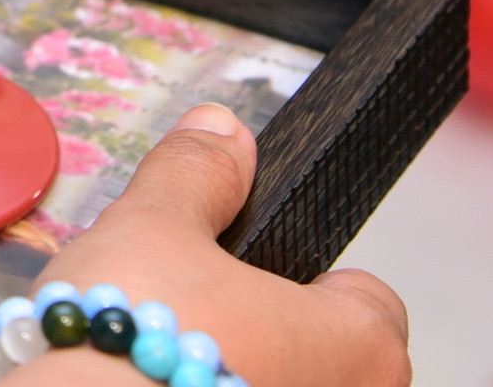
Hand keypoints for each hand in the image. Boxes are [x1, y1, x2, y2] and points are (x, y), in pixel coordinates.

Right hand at [12, 104, 410, 386]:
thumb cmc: (125, 338)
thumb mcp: (153, 226)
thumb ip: (196, 175)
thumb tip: (222, 130)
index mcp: (358, 345)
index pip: (367, 299)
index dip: (306, 279)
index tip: (250, 273)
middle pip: (324, 358)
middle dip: (265, 337)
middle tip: (189, 319)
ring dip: (234, 379)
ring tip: (152, 367)